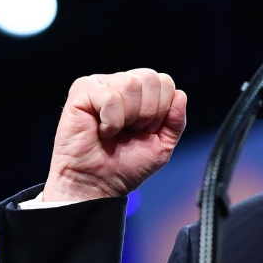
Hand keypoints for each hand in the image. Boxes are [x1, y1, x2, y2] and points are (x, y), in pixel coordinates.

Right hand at [43, 69, 186, 201]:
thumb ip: (176, 121)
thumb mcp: (162, 145)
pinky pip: (109, 97)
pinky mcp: (81, 91)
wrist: (98, 184)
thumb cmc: (125, 166)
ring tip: (115, 131)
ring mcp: (99, 84)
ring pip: (130, 84)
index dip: (162, 110)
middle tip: (130, 131)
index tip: (146, 131)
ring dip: (128, 117)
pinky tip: (102, 131)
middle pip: (150, 78)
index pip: (165, 81)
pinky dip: (111, 121)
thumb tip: (180, 94)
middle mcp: (120, 83)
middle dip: (147, 113)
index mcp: (140, 92)